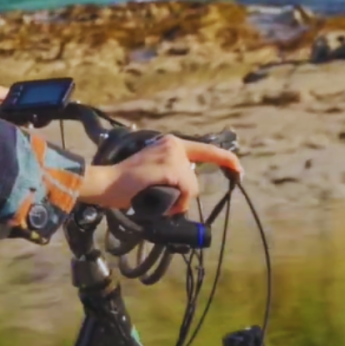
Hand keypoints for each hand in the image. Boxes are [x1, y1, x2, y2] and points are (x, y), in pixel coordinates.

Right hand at [79, 134, 243, 215]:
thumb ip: (172, 175)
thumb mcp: (154, 173)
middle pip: (193, 177)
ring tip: (156, 200)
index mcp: (170, 143)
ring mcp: (172, 154)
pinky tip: (161, 202)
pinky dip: (177, 202)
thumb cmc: (126, 184)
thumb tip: (186, 192)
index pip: (205, 149)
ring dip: (178, 200)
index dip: (225, 159)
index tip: (238, 169)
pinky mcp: (171, 167)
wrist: (106, 183)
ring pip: (190, 187)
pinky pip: (186, 191)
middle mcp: (173, 144)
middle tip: (161, 199)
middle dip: (184, 194)